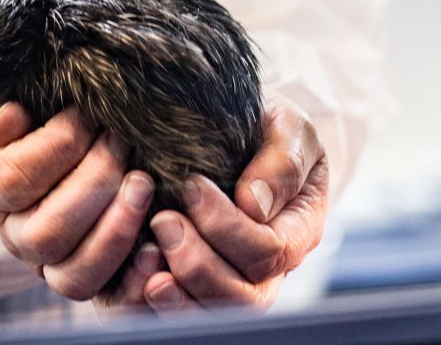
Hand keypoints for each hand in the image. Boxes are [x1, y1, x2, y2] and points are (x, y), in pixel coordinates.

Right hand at [0, 102, 161, 315]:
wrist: (84, 138)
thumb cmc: (51, 116)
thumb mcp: (25, 103)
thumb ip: (8, 109)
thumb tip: (12, 115)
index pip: (12, 180)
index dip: (57, 146)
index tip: (88, 114)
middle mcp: (11, 233)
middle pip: (46, 232)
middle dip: (94, 181)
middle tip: (123, 143)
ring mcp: (45, 264)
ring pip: (72, 273)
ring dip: (117, 226)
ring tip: (143, 183)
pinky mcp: (80, 281)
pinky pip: (104, 296)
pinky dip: (132, 273)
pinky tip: (153, 242)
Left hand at [142, 97, 328, 312]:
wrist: (230, 126)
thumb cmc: (265, 126)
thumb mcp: (288, 126)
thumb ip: (283, 160)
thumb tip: (254, 204)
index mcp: (298, 228)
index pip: (270, 251)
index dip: (228, 226)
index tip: (191, 185)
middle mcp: (271, 266)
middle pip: (246, 295)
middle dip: (200, 262)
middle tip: (164, 220)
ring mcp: (235, 279)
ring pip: (216, 312)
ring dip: (180, 288)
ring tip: (149, 251)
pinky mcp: (196, 283)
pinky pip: (183, 314)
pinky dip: (160, 304)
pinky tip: (142, 277)